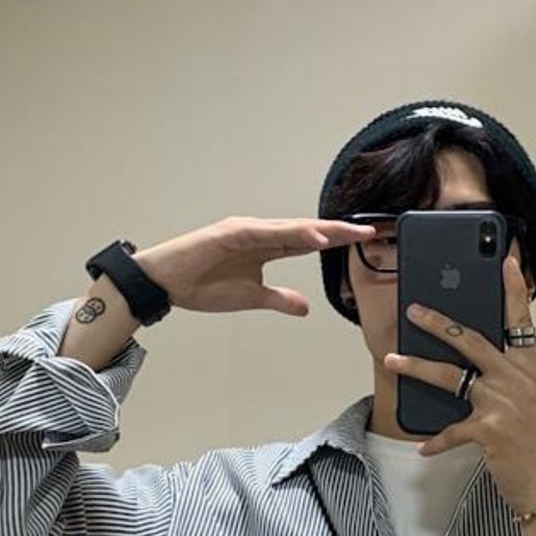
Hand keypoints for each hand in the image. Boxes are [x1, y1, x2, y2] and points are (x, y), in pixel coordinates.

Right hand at [133, 216, 375, 317]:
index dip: (335, 241)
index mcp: (265, 246)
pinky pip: (267, 232)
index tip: (361, 241)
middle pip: (306, 230)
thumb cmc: (203, 285)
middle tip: (368, 230)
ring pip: (290, 228)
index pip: (307, 241)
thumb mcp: (252, 298)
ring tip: (347, 233)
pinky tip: (312, 238)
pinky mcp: (231, 232)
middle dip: (337, 231)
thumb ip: (279, 299)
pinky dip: (290, 234)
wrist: (167, 283)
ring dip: (320, 230)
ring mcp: (246, 230)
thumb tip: (305, 307)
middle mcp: (259, 233)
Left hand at [384, 256, 535, 513]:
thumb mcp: (534, 404)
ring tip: (392, 360)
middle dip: (439, 322)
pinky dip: (436, 440)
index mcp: (532, 369)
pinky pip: (451, 429)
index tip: (504, 260)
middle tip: (414, 311)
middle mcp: (519, 380)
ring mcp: (504, 403)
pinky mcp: (489, 429)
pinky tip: (424, 447)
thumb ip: (511, 380)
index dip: (514, 289)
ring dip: (417, 366)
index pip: (521, 321)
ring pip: (451, 375)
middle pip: (472, 340)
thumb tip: (477, 368)